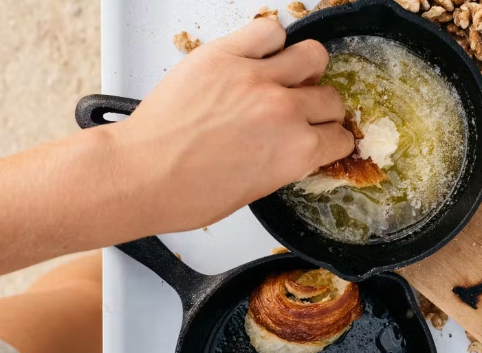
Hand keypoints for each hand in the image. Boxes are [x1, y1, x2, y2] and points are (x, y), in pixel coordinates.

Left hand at [101, 19, 353, 233]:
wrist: (142, 174)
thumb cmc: (186, 193)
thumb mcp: (253, 191)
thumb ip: (282, 163)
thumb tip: (289, 147)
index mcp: (296, 153)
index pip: (339, 138)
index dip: (333, 139)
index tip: (325, 136)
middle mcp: (284, 112)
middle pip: (330, 99)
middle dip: (322, 109)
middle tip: (304, 111)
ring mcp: (257, 78)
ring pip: (311, 56)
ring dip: (306, 68)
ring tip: (289, 76)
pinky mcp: (225, 55)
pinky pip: (268, 30)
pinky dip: (270, 40)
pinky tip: (260, 54)